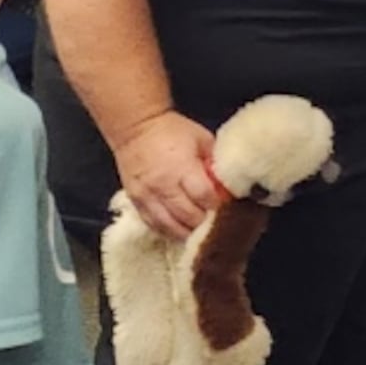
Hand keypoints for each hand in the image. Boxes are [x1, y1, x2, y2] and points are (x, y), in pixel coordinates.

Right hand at [115, 111, 219, 243]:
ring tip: (203, 236)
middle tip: (220, 226)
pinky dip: (169, 232)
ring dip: (188, 233)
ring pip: (170, 226)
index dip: (219, 207)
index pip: (204, 197)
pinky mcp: (136, 202)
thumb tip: (229, 184)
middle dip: (206, 223)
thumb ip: (214, 163)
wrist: (135, 128)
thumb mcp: (201, 140)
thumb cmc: (173, 131)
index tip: (231, 211)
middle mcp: (163, 187)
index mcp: (182, 169)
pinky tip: (182, 233)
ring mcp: (147, 197)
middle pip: (188, 216)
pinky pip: (154, 225)